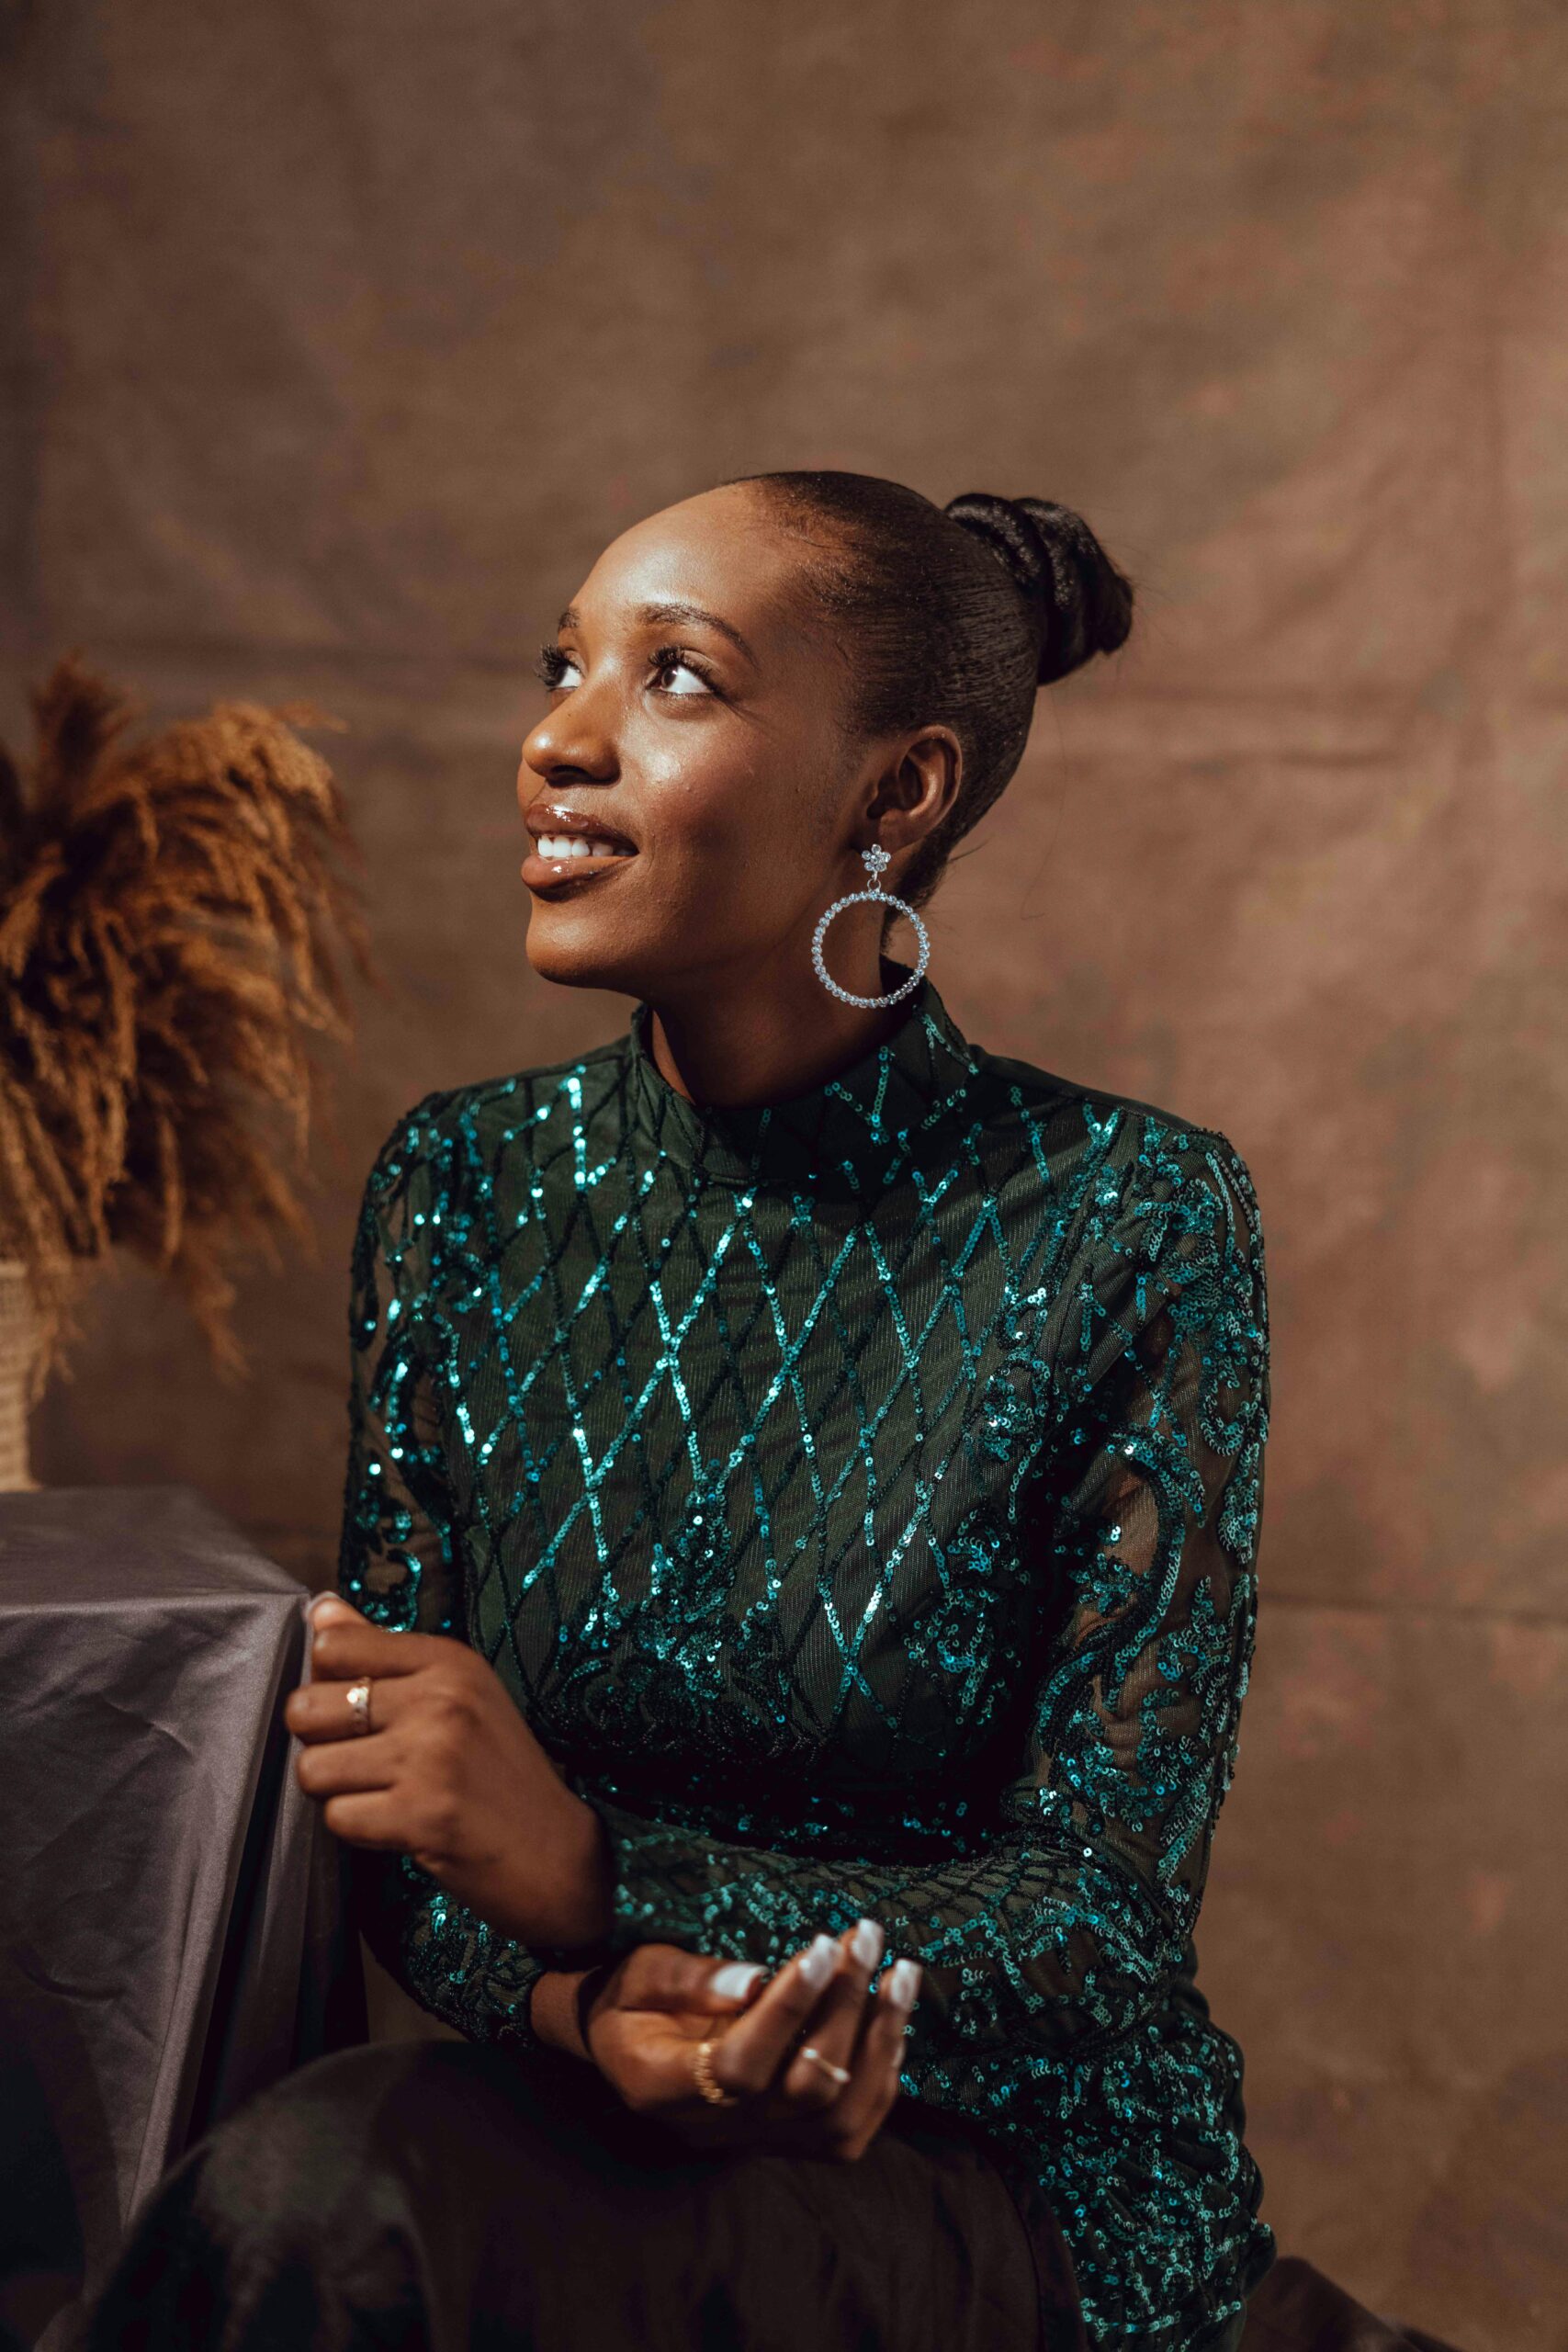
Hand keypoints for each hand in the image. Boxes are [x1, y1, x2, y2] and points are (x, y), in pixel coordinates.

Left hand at [286, 1595, 611, 1949]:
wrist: (555, 1853)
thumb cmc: (500, 1772)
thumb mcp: (458, 1694)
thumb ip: (383, 1650)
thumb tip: (321, 1608)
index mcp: (449, 1660)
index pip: (332, 1646)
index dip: (325, 1684)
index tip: (358, 1710)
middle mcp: (441, 1698)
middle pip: (307, 1708)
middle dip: (320, 1743)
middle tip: (363, 1762)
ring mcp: (431, 1757)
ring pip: (313, 1768)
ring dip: (337, 1791)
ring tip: (381, 1794)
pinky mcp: (421, 1814)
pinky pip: (337, 1817)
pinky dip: (358, 1829)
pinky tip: (396, 1825)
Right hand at [574, 1922, 923, 2160]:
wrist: (626, 2046)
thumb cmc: (631, 1998)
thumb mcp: (640, 1974)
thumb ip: (691, 1980)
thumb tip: (756, 1981)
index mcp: (661, 2086)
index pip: (739, 2066)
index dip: (788, 2009)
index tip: (822, 1945)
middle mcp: (713, 2129)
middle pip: (802, 2090)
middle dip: (846, 2008)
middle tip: (867, 1937)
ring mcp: (755, 2143)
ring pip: (838, 2117)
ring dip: (879, 2042)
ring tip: (901, 1974)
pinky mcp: (786, 2142)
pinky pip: (849, 2129)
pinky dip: (883, 2076)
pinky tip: (895, 2020)